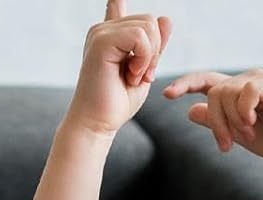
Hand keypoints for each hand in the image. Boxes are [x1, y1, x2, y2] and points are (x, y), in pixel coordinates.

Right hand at [67, 1, 172, 138]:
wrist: (97, 124)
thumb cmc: (116, 104)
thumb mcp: (143, 71)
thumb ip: (154, 47)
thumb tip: (166, 18)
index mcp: (111, 35)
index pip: (118, 3)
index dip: (118, 0)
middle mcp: (104, 29)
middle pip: (149, 21)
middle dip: (154, 52)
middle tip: (140, 77)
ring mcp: (101, 33)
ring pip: (148, 26)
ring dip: (149, 58)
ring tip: (134, 77)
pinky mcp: (102, 41)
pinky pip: (140, 36)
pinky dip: (143, 59)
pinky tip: (131, 75)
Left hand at [164, 69, 262, 164]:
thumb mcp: (241, 135)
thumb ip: (217, 123)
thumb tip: (190, 111)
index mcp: (238, 92)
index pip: (207, 81)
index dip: (186, 84)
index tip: (167, 95)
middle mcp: (248, 82)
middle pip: (214, 92)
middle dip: (215, 122)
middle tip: (225, 147)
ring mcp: (262, 82)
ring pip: (228, 92)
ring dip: (232, 121)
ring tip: (247, 137)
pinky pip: (248, 90)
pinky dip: (244, 109)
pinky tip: (252, 124)